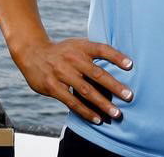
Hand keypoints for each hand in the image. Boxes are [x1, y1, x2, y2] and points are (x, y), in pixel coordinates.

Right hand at [12, 38, 133, 124]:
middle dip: (114, 86)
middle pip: (97, 73)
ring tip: (116, 114)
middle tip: (129, 96)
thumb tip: (123, 66)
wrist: (32, 52)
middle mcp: (72, 59)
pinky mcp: (53, 87)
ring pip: (86, 91)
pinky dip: (86, 111)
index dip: (116, 56)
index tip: (131, 66)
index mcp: (80, 47)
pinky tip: (97, 119)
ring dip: (103, 103)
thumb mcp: (76, 45)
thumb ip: (94, 54)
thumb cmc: (62, 52)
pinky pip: (72, 102)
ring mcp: (61, 73)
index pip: (101, 49)